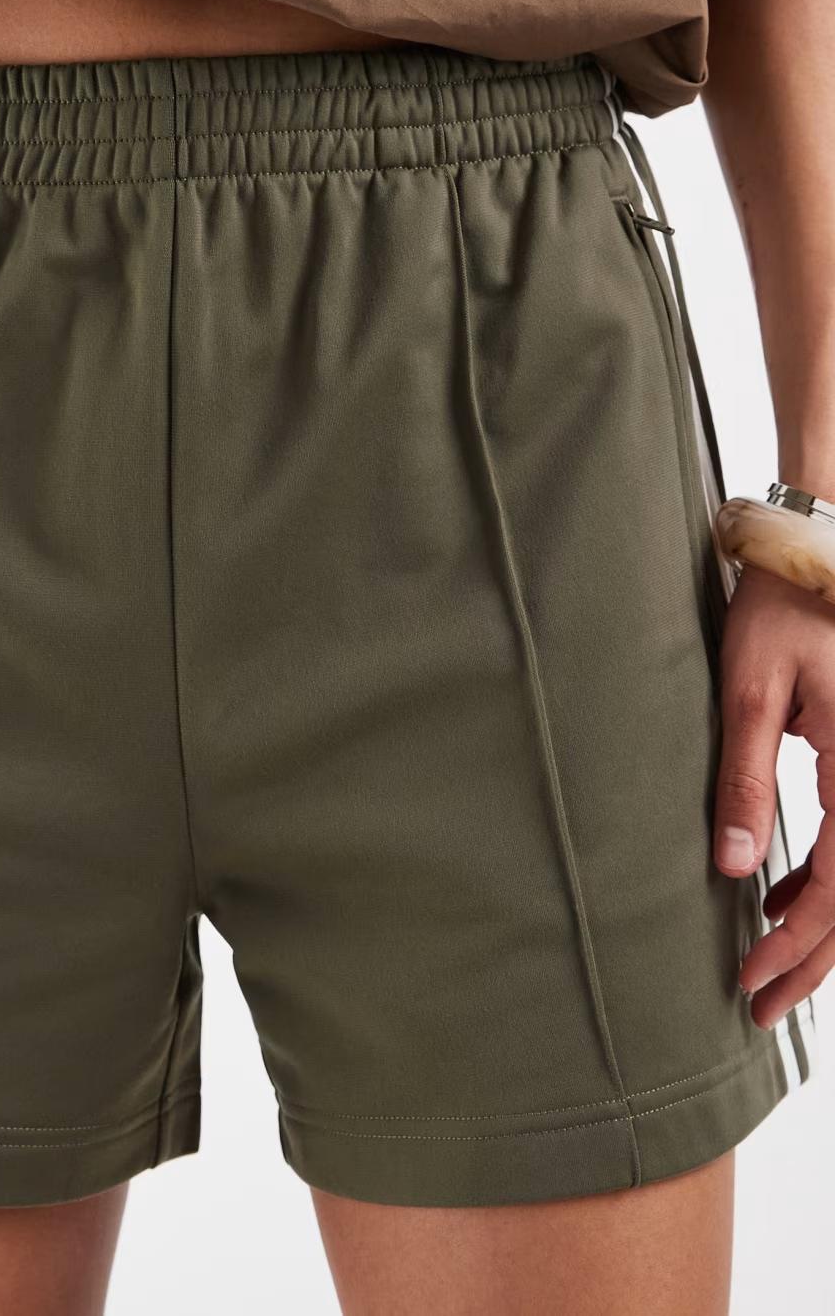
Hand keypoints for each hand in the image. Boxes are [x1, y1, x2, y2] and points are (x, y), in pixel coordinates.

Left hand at [714, 562, 834, 1027]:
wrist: (812, 557)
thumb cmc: (778, 613)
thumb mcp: (748, 692)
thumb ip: (744, 780)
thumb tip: (737, 870)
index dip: (801, 943)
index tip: (752, 979)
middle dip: (814, 960)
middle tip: (759, 1007)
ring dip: (823, 929)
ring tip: (768, 969)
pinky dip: (826, 881)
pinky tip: (782, 896)